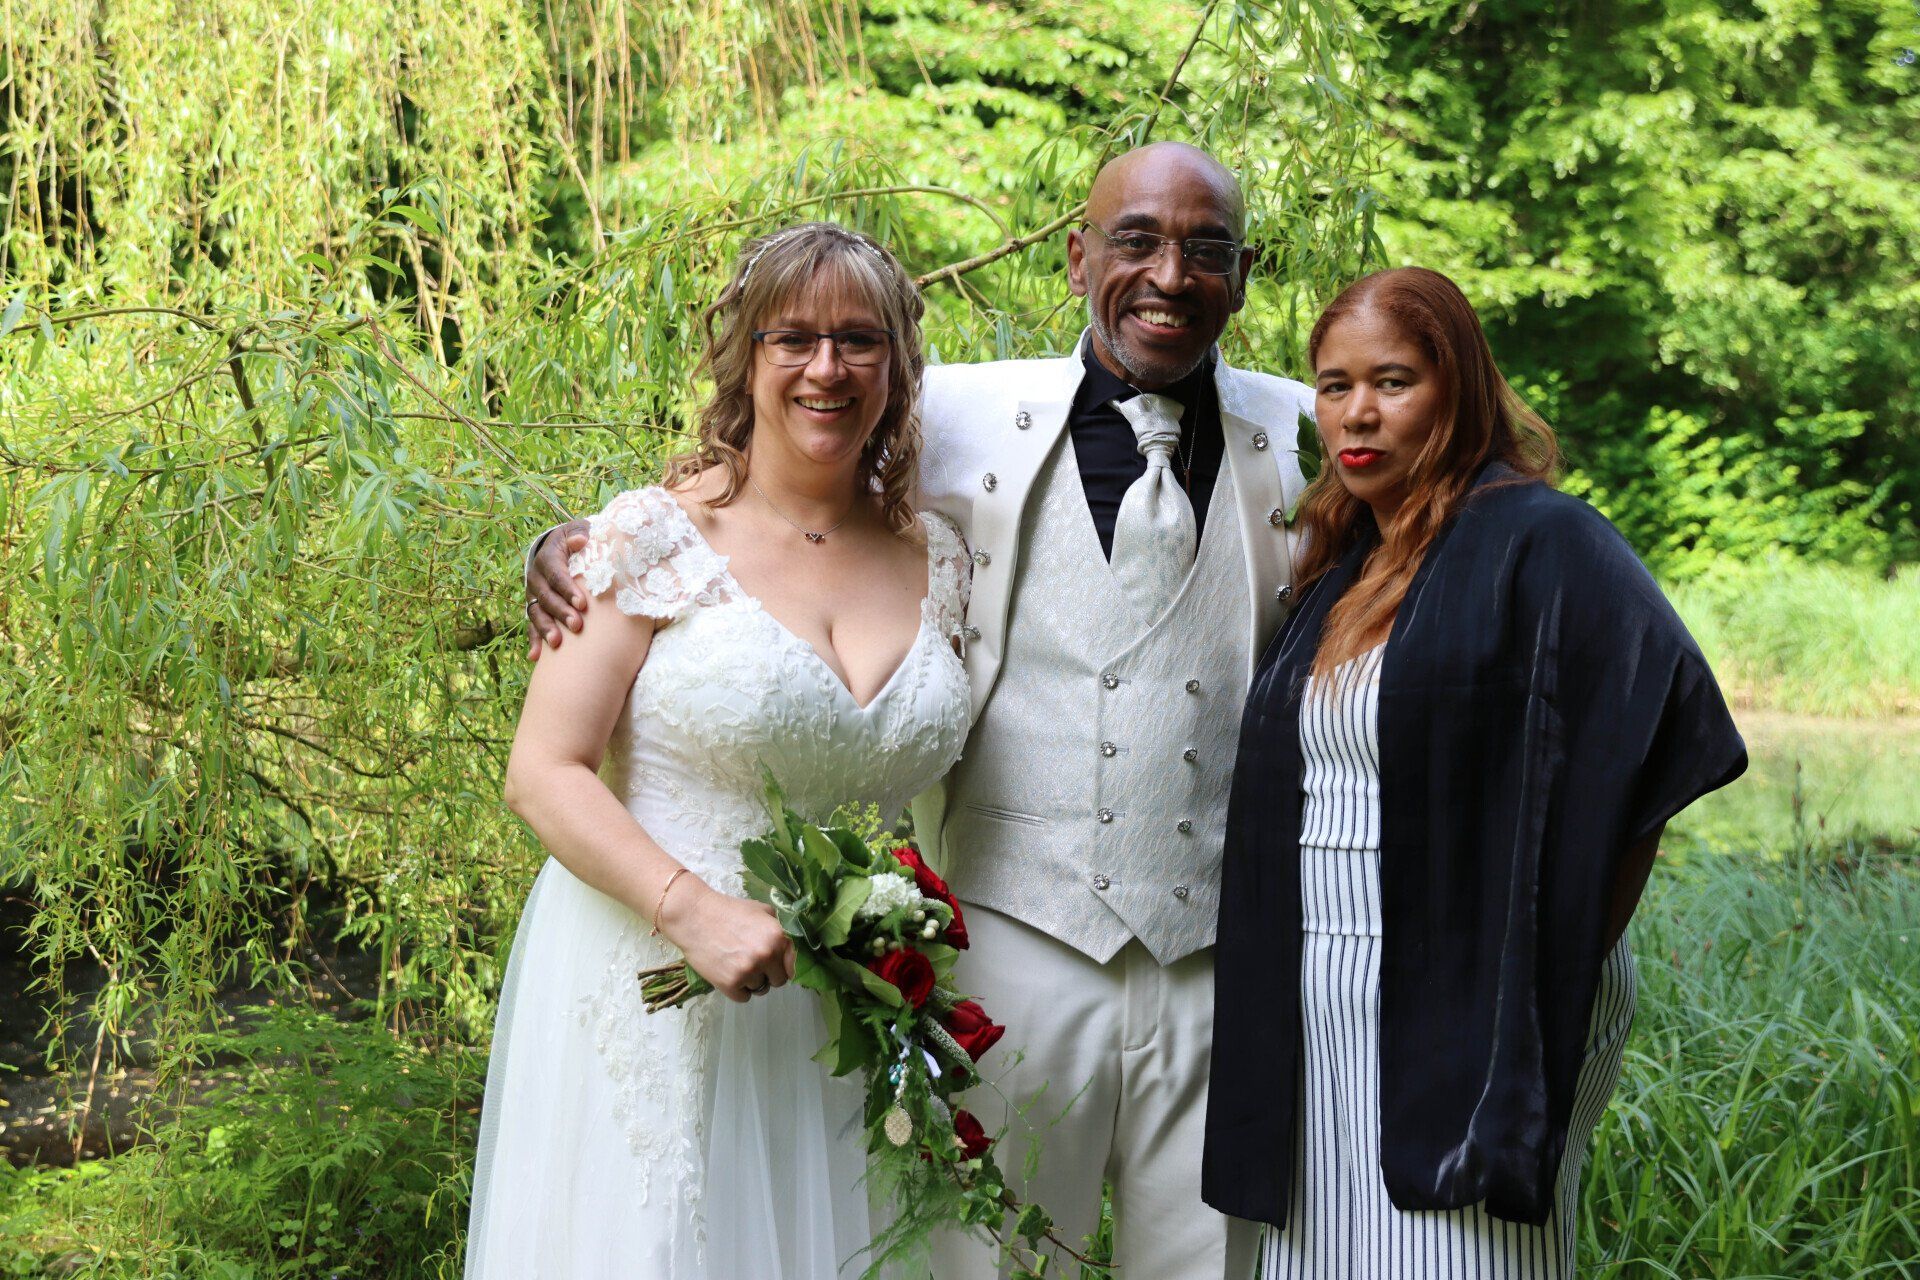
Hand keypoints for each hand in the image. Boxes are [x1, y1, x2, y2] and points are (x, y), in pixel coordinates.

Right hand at [526, 519, 591, 659]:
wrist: (562, 546)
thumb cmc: (579, 540)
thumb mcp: (580, 531)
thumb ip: (581, 534)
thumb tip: (580, 540)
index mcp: (548, 557)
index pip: (556, 574)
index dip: (567, 588)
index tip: (582, 603)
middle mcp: (537, 576)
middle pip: (545, 596)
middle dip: (560, 612)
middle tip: (577, 626)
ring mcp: (534, 594)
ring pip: (536, 612)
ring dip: (545, 628)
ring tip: (556, 644)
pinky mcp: (535, 607)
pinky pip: (531, 625)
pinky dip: (534, 640)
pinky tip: (536, 657)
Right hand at [657, 881, 795, 1003]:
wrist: (693, 916)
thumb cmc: (728, 910)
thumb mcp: (761, 910)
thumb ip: (779, 928)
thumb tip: (789, 948)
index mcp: (778, 937)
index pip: (792, 966)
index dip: (783, 966)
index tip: (774, 965)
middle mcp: (766, 955)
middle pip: (778, 981)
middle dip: (768, 974)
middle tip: (753, 964)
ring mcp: (748, 971)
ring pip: (759, 989)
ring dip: (750, 981)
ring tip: (736, 964)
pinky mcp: (729, 984)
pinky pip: (743, 997)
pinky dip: (737, 990)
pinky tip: (728, 974)